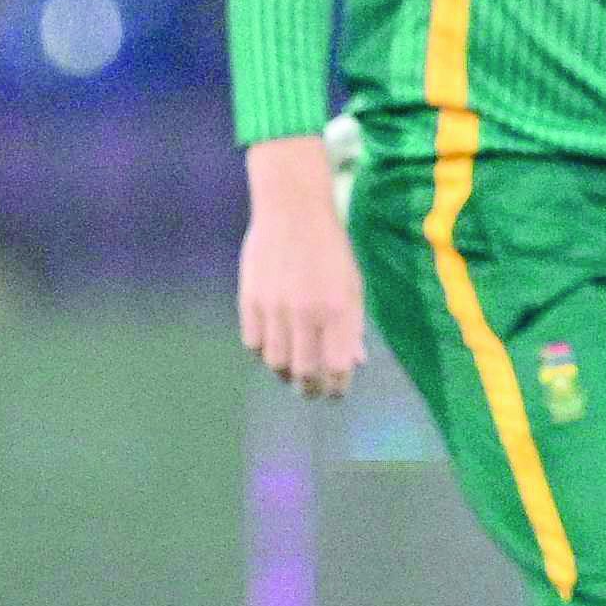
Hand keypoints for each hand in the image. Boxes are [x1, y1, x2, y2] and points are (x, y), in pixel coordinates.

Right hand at [239, 137, 366, 400]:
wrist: (292, 212)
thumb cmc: (330, 249)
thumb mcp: (353, 285)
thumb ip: (353, 326)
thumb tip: (355, 363)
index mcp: (339, 309)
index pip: (337, 366)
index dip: (336, 386)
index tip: (335, 392)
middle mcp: (307, 313)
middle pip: (304, 371)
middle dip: (310, 388)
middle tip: (311, 392)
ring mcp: (275, 308)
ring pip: (276, 362)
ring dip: (286, 374)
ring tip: (293, 374)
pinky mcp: (250, 300)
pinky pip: (254, 342)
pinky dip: (263, 352)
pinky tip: (273, 348)